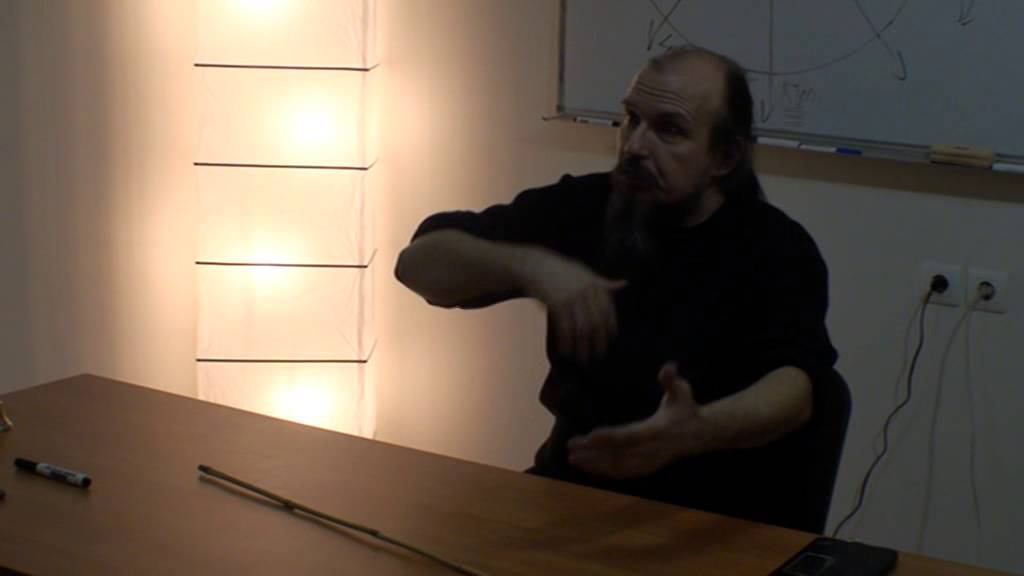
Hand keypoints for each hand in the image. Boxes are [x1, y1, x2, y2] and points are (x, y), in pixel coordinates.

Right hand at [524, 251, 625, 364]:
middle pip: (596, 323)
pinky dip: (566, 342)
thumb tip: (625, 283)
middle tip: (598, 356)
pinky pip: (565, 328)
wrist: (534, 265)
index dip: (610, 329)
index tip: (609, 341)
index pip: (608, 311)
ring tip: (582, 359)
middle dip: (598, 343)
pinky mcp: (557, 304)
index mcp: (595, 285)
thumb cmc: (561, 270)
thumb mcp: (584, 272)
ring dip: (582, 347)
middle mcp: (586, 291)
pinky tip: (566, 352)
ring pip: (582, 329)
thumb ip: (603, 282)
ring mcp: (572, 298)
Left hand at [567, 363, 708, 479]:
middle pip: (617, 454)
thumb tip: (669, 366)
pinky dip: (604, 472)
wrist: (700, 434)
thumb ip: (672, 380)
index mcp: (656, 431)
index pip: (628, 436)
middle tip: (570, 448)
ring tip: (572, 459)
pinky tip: (587, 468)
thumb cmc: (686, 408)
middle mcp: (650, 450)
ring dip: (594, 464)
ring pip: (617, 467)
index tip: (588, 436)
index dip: (608, 437)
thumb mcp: (682, 391)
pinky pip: (623, 473)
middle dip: (593, 453)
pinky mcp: (647, 468)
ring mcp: (649, 462)